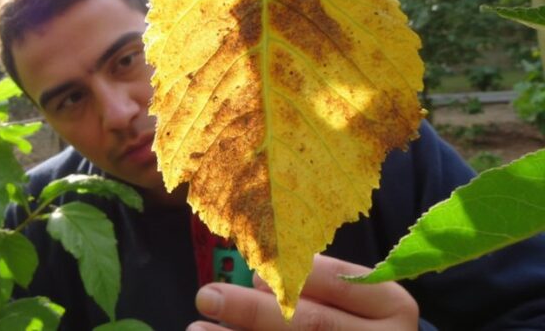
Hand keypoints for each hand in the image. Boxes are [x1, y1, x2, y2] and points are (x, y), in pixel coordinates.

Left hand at [188, 254, 417, 329]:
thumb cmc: (355, 321)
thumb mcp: (350, 296)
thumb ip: (311, 282)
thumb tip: (259, 281)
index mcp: (392, 306)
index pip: (337, 281)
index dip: (288, 275)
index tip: (251, 276)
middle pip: (312, 325)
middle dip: (254, 311)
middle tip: (207, 296)